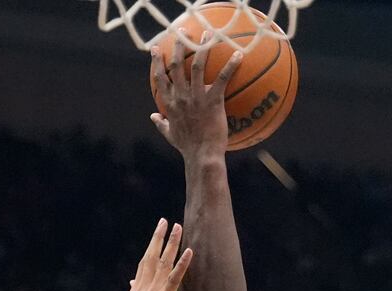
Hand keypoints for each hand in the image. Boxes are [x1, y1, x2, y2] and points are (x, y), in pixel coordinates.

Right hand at [129, 219, 193, 290]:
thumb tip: (132, 282)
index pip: (144, 263)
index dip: (150, 246)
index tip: (157, 232)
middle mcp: (143, 289)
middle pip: (151, 257)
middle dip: (158, 237)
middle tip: (165, 220)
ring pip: (162, 263)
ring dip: (171, 244)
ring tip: (178, 227)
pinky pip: (174, 279)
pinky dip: (182, 264)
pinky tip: (189, 251)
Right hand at [150, 39, 244, 159]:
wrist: (202, 156)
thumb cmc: (187, 147)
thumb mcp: (170, 135)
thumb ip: (161, 123)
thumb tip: (153, 116)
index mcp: (170, 103)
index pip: (160, 78)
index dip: (157, 62)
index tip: (156, 49)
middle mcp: (181, 96)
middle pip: (177, 65)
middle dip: (179, 46)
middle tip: (182, 33)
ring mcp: (196, 97)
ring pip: (198, 66)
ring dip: (203, 47)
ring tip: (208, 34)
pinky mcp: (213, 101)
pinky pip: (223, 79)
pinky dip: (231, 65)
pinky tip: (238, 55)